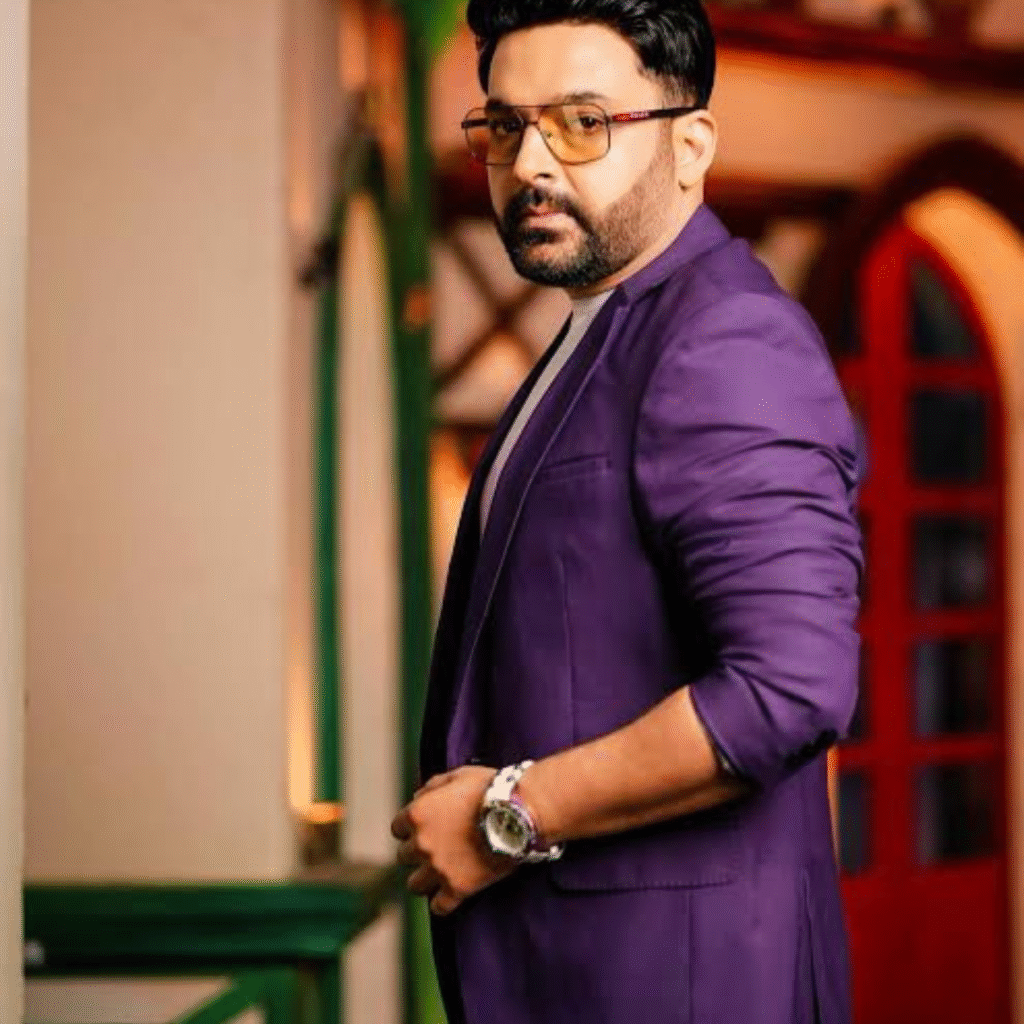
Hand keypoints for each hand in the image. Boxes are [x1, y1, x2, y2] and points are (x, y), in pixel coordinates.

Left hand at [390, 765, 517, 915]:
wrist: (517, 813)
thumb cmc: (489, 790)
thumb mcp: (457, 776)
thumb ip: (432, 787)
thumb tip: (419, 796)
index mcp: (417, 814)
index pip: (397, 828)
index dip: (410, 828)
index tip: (423, 829)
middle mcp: (421, 843)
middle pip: (404, 856)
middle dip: (418, 852)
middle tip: (437, 848)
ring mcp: (438, 868)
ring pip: (414, 885)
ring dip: (424, 879)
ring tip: (440, 874)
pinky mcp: (457, 889)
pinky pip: (438, 907)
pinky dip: (443, 903)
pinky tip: (451, 895)